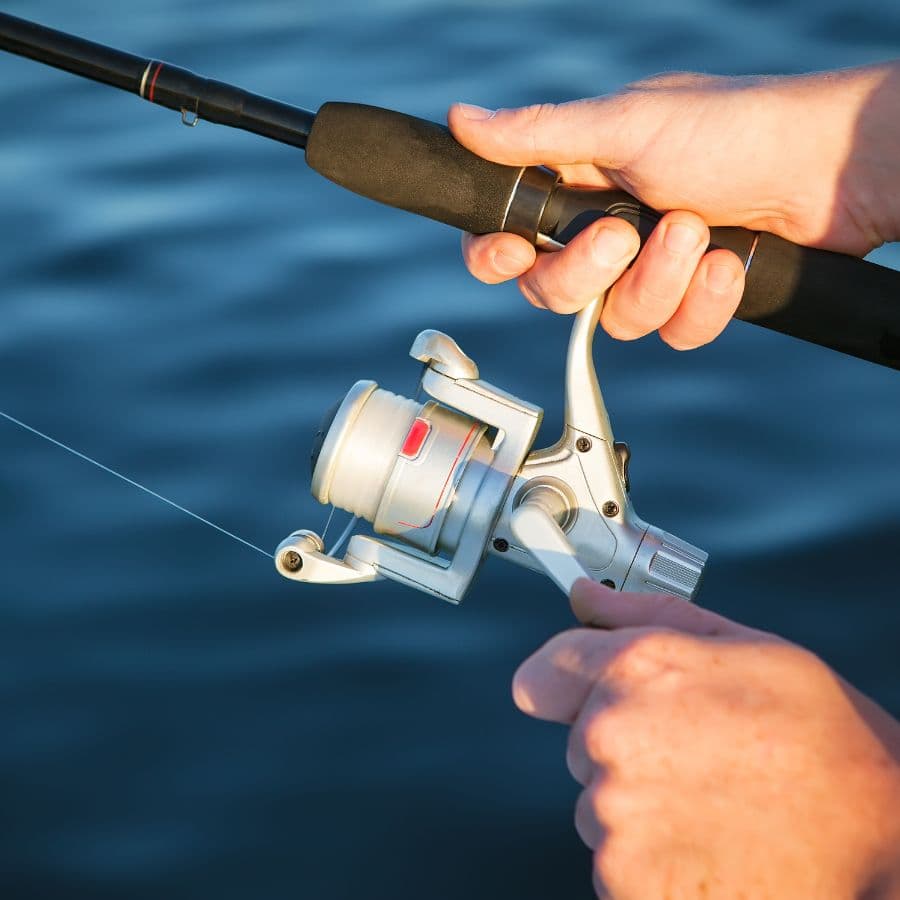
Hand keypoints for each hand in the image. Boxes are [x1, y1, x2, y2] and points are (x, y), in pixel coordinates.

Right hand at [448, 62, 899, 348]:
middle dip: (589, 271)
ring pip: (616, 320)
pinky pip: (672, 333)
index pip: (510, 234)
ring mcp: (651, 270)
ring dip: (660, 281)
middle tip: (626, 235)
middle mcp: (608, 230)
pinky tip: (730, 263)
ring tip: (701, 231)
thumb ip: (540, 135)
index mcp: (581, 184)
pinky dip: (703, 303)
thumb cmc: (738, 128)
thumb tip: (463, 120)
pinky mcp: (692, 301)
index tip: (511, 253)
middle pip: (551, 291)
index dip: (497, 255)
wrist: (831, 170)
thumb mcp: (628, 124)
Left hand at [514, 581, 899, 898]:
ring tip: (716, 804)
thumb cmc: (822, 735)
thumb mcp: (745, 644)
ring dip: (641, 810)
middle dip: (624, 750)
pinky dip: (655, 862)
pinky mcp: (629, 885)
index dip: (564, 685)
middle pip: (580, 747)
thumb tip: (585, 596)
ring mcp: (617, 819)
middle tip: (698, 757)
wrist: (884, 836)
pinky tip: (713, 846)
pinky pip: (619, 864)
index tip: (579, 694)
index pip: (540, 676)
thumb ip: (646, 615)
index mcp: (634, 670)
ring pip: (601, 808)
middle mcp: (611, 739)